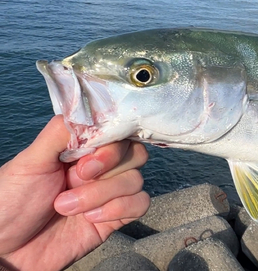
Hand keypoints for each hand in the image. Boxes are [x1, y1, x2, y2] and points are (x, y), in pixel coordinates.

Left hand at [0, 115, 149, 270]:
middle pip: (135, 153)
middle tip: (77, 178)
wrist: (7, 251)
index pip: (117, 131)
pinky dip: (118, 209)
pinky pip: (140, 203)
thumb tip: (88, 111)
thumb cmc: (10, 203)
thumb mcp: (30, 161)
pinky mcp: (116, 217)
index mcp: (80, 148)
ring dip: (102, 194)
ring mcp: (109, 192)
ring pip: (136, 179)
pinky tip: (92, 219)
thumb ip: (61, 132)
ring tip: (66, 207)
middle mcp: (99, 167)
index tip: (84, 160)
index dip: (109, 144)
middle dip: (109, 168)